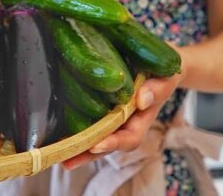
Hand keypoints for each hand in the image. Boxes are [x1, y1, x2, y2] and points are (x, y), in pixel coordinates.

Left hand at [62, 72, 182, 169]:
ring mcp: (112, 117)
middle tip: (67, 160)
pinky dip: (73, 128)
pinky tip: (56, 132)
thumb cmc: (164, 71)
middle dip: (87, 154)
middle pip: (107, 144)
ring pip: (94, 137)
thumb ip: (158, 88)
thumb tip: (142, 99)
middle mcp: (125, 122)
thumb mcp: (167, 76)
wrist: (160, 63)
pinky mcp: (100, 106)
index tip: (97, 145)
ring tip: (56, 153)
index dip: (114, 143)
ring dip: (76, 147)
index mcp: (142, 118)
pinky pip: (87, 120)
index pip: (130, 137)